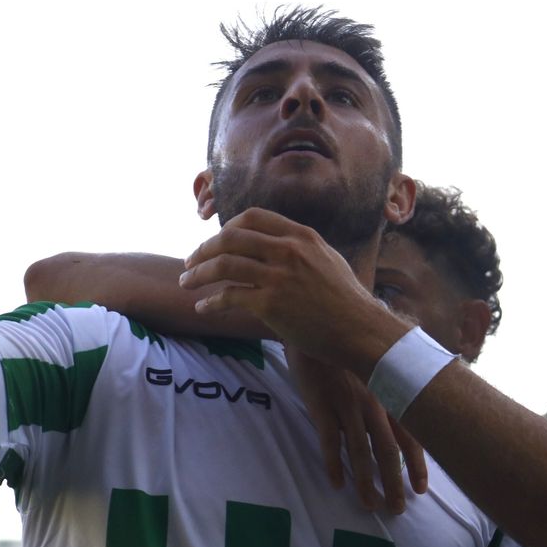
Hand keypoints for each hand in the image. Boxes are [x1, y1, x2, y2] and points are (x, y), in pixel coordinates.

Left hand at [181, 208, 405, 374]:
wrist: (360, 330)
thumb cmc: (346, 299)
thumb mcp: (327, 258)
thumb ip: (300, 247)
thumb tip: (273, 244)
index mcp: (301, 235)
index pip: (252, 216)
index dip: (228, 226)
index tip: (216, 240)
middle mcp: (288, 250)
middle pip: (230, 238)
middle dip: (203, 249)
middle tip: (190, 262)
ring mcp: (278, 276)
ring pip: (223, 265)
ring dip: (198, 274)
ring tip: (186, 283)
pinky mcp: (270, 304)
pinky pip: (229, 297)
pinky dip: (211, 302)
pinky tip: (203, 308)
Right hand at [288, 348, 427, 512]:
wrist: (314, 321)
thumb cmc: (347, 345)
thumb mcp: (377, 362)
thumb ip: (389, 387)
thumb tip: (411, 407)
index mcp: (388, 393)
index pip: (410, 433)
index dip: (416, 463)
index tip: (421, 488)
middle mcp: (372, 401)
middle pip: (388, 449)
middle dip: (394, 482)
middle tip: (397, 509)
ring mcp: (346, 402)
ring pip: (360, 449)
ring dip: (366, 481)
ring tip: (370, 505)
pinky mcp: (321, 403)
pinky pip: (329, 439)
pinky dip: (333, 463)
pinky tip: (337, 483)